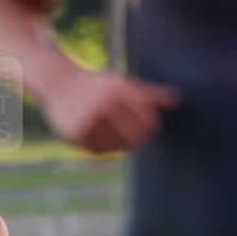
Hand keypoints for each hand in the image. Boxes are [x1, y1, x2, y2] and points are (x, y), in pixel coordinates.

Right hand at [39, 69, 179, 153]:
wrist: (58, 83)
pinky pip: (99, 153)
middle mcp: (105, 106)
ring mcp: (90, 121)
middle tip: (132, 136)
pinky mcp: (76, 134)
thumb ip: (150, 95)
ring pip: (116, 148)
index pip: (149, 124)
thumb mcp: (123, 84)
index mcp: (121, 92)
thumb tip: (178, 100)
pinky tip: (99, 139)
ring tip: (113, 135)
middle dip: (136, 140)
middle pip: (134, 139)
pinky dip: (102, 150)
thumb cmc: (97, 85)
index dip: (150, 128)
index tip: (146, 127)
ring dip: (119, 146)